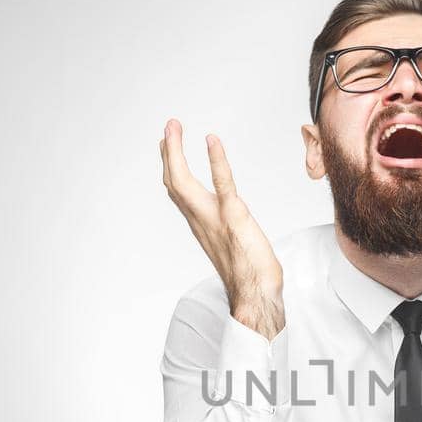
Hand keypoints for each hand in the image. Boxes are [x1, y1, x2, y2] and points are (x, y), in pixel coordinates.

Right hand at [159, 118, 284, 338]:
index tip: (166, 144)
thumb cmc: (249, 274)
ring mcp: (214, 218)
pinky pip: (222, 185)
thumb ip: (224, 228)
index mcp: (200, 224)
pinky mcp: (234, 218)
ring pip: (184, 182)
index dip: (171, 166)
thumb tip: (228, 217)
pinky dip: (216, 161)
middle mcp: (201, 220)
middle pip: (173, 182)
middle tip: (168, 126)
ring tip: (174, 128)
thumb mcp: (231, 244)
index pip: (178, 190)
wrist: (255, 295)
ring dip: (177, 152)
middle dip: (168, 152)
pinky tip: (212, 141)